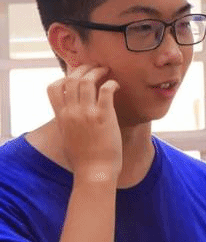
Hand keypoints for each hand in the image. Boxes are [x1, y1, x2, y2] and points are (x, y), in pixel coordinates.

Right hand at [47, 65, 121, 184]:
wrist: (94, 173)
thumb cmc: (84, 160)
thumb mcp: (67, 139)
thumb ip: (67, 124)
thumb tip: (69, 119)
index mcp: (61, 117)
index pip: (53, 88)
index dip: (64, 77)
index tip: (76, 76)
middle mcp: (71, 112)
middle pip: (71, 79)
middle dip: (83, 69)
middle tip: (95, 68)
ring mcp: (87, 113)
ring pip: (86, 81)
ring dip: (97, 72)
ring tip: (106, 71)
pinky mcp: (104, 116)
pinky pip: (106, 90)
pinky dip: (111, 83)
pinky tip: (116, 85)